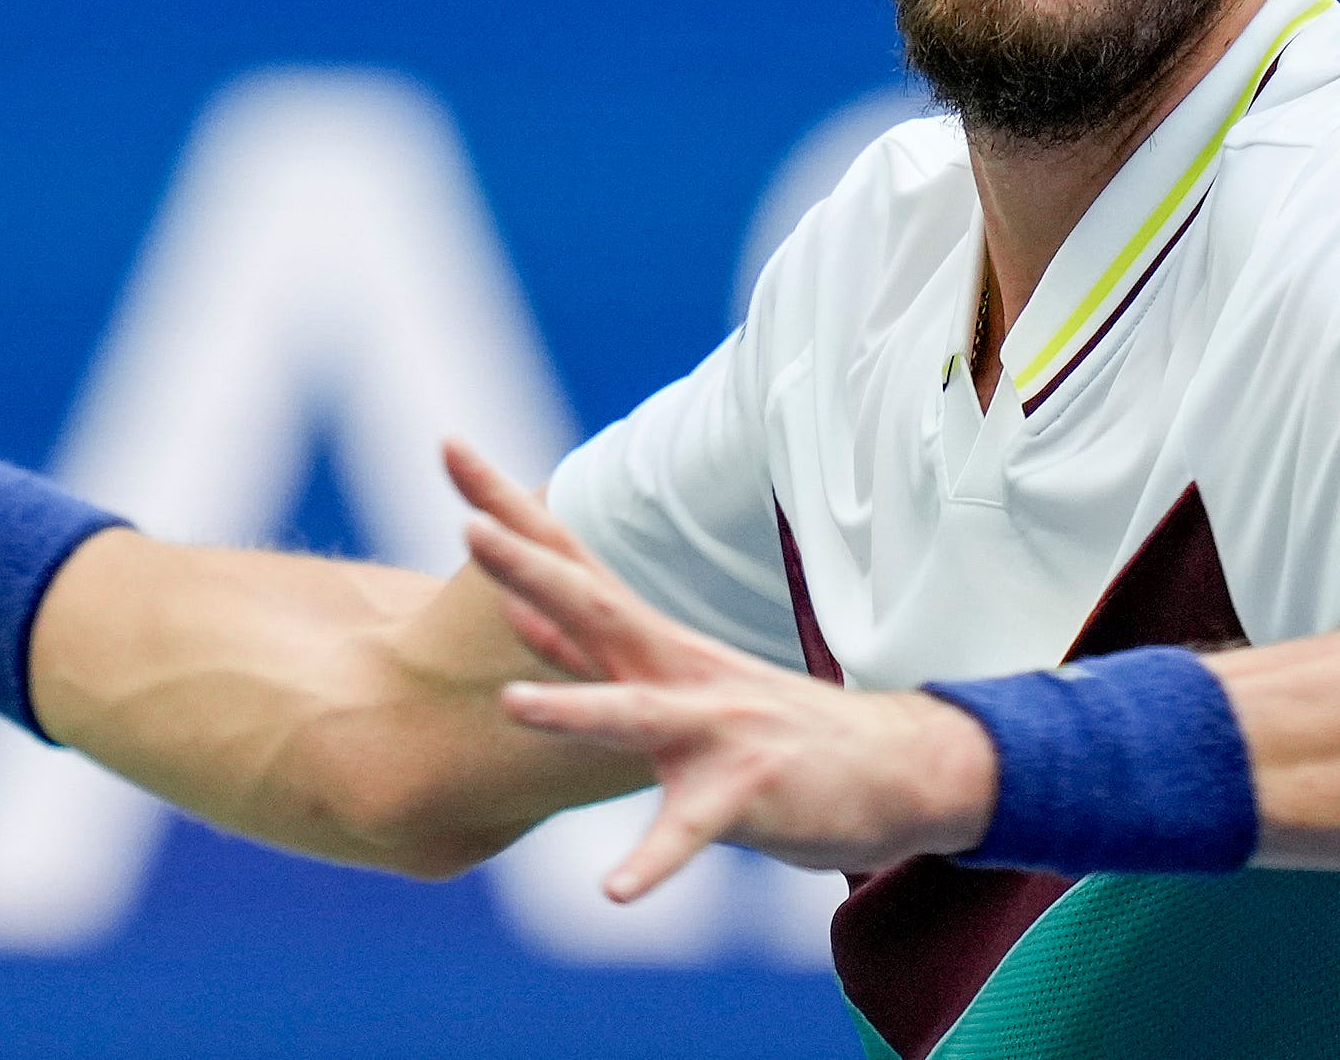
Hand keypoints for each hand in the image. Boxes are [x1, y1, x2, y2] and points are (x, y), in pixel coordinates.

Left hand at [445, 439, 997, 900]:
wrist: (890, 768)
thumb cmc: (762, 726)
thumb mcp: (668, 679)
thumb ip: (588, 652)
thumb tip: (515, 613)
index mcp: (648, 642)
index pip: (568, 559)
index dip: (507, 507)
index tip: (449, 447)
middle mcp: (676, 669)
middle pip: (593, 603)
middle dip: (529, 566)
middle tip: (467, 522)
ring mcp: (714, 726)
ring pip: (635, 715)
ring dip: (575, 708)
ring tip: (511, 705)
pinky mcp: (746, 792)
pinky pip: (691, 831)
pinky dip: (653, 861)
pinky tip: (615, 891)